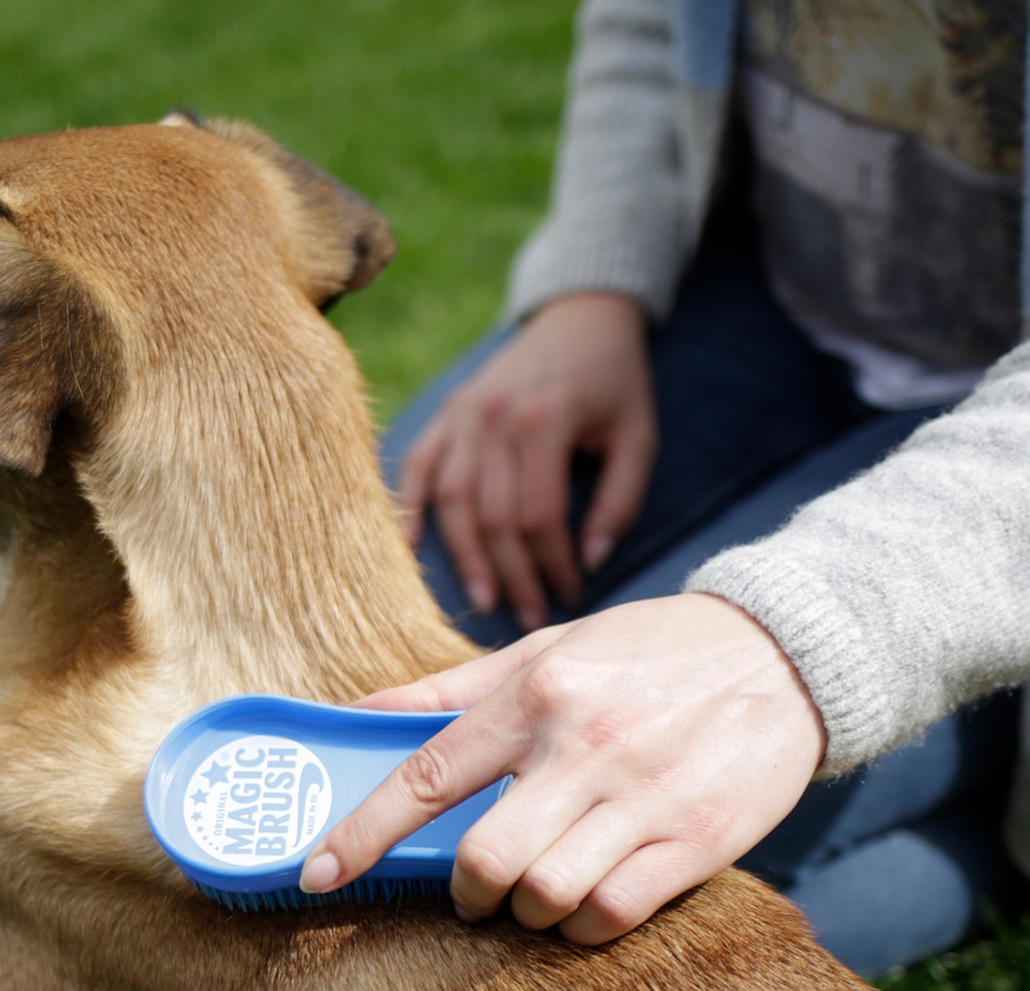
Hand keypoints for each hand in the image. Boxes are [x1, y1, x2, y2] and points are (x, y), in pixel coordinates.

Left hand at [299, 596, 825, 941]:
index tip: (319, 874)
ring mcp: (642, 797)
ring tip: (537, 893)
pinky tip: (587, 906)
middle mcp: (583, 746)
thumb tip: (361, 711)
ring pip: (546, 895)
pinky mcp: (697, 839)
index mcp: (535, 696)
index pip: (427, 775)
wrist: (786, 653)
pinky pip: (611, 914)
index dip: (364, 833)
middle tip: (475, 893)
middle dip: (466, 894)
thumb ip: (451, 689)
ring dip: (526, 912)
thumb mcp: (548, 649)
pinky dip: (583, 926)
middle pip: (486, 860)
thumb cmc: (647, 653)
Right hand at [397, 292, 656, 631]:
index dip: (553, 564)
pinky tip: (413, 549)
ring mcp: (464, 414)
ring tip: (484, 599)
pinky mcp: (447, 413)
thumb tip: (592, 561)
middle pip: (493, 518)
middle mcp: (495, 416)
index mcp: (546, 418)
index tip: (571, 595)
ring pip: (453, 502)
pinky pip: (418, 467)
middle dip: (512, 575)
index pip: (539, 515)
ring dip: (466, 558)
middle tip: (529, 617)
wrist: (580, 314)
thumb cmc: (614, 380)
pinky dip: (411, 509)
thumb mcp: (638, 435)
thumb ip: (621, 500)